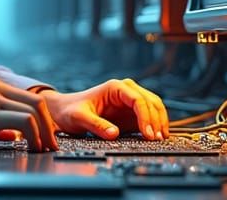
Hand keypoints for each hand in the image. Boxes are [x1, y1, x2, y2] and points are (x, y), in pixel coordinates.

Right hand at [0, 76, 59, 151]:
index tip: (46, 134)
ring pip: (34, 110)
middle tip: (50, 144)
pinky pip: (23, 121)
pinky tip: (31, 147)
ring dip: (44, 133)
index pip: (29, 96)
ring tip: (43, 148)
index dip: (44, 117)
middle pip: (37, 101)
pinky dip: (34, 135)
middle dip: (49, 125)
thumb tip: (15, 136)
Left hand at [40, 78, 168, 140]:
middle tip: (156, 139)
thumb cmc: (70, 110)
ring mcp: (130, 102)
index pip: (138, 99)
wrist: (65, 111)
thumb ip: (96, 125)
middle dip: (156, 120)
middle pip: (150, 102)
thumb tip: (114, 134)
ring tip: (161, 139)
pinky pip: (150, 117)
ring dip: (160, 122)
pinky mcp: (131, 113)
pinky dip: (156, 125)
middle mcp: (125, 91)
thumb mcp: (79, 118)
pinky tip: (158, 137)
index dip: (146, 116)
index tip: (147, 133)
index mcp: (114, 88)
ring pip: (154, 107)